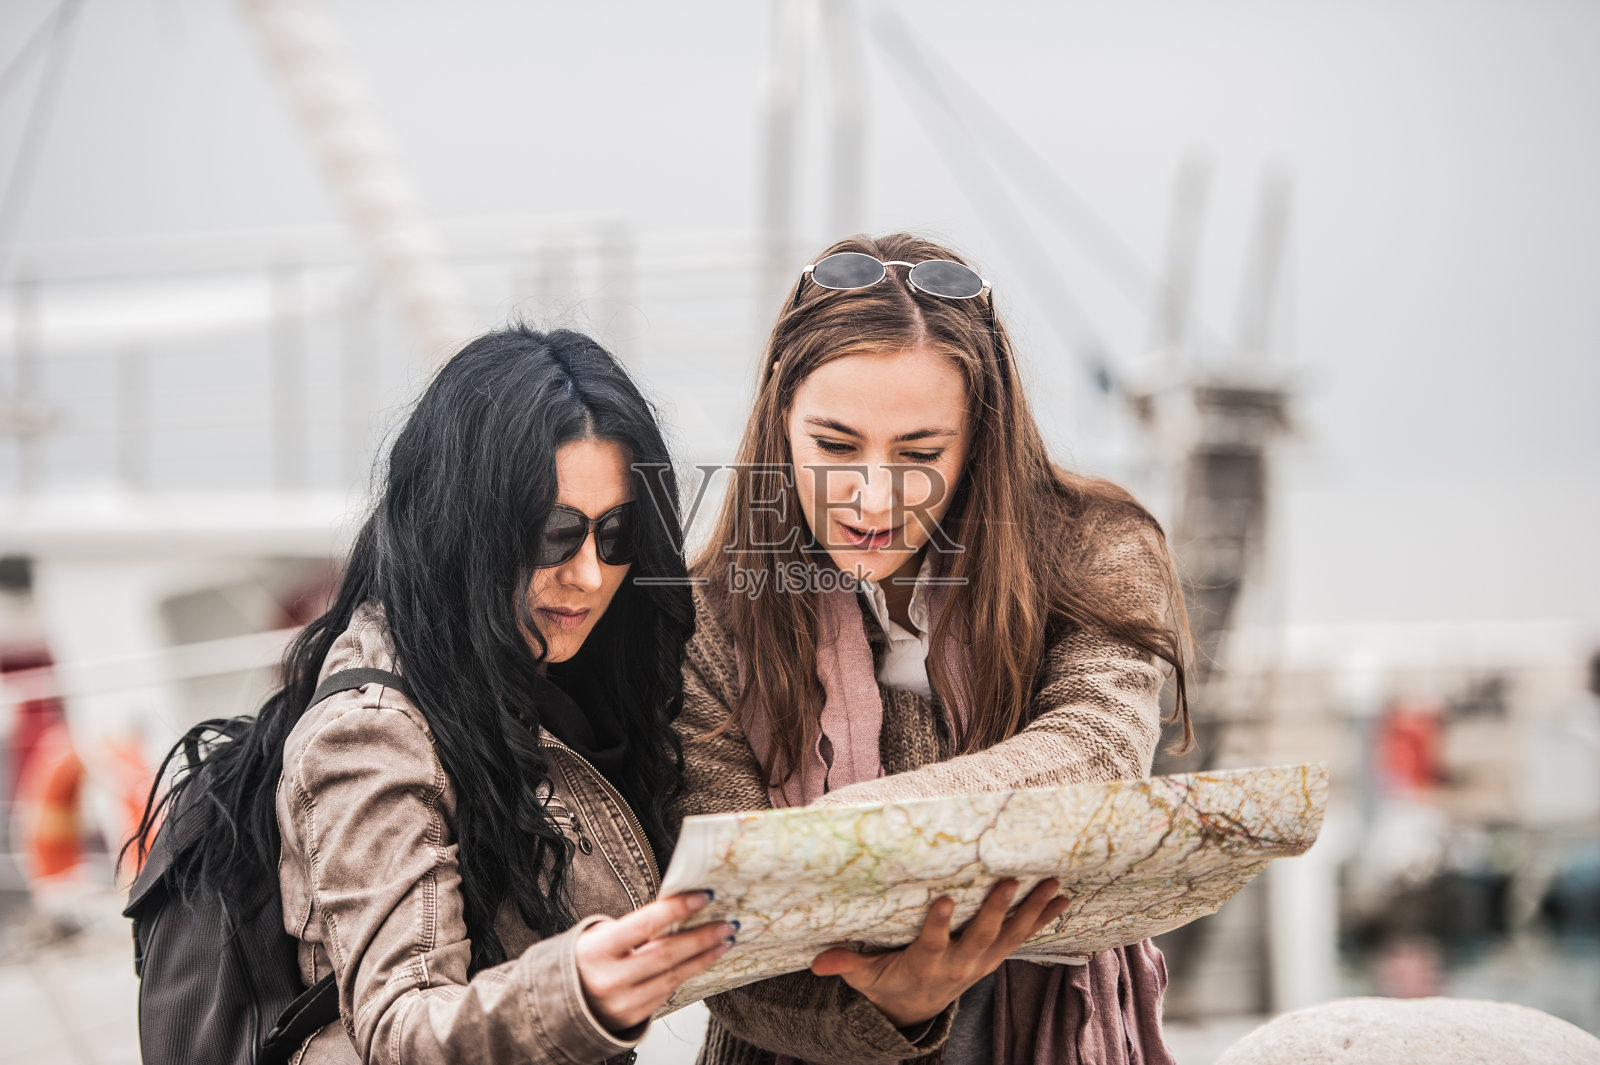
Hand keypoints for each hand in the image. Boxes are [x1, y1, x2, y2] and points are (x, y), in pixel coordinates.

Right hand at [575, 891, 734, 1032]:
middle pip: (666, 953)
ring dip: (704, 958)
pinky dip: (686, 975)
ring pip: (673, 976)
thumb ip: (634, 927)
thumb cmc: (585, 960)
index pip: (645, 924)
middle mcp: (610, 979)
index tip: (705, 896)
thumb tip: (679, 911)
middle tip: (728, 924)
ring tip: (723, 942)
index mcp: (597, 950)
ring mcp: (622, 1003)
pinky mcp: (632, 1018)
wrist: (561, 1003)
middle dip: (702, 937)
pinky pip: (667, 993)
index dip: (678, 908)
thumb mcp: (598, 937)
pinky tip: (700, 962)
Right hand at [810, 878, 1069, 1027]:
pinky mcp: (993, 958)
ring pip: (1010, 937)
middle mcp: (958, 965)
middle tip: (1013, 880)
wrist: (917, 1011)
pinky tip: (1063, 899)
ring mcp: (980, 962)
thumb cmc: (887, 984)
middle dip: (998, 910)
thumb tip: (817, 962)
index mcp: (924, 964)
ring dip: (1033, 912)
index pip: (932, 943)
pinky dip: (1043, 919)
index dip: (939, 924)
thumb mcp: (866, 977)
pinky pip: (1022, 938)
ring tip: (1053, 886)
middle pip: (981, 937)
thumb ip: (846, 966)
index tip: (947, 899)